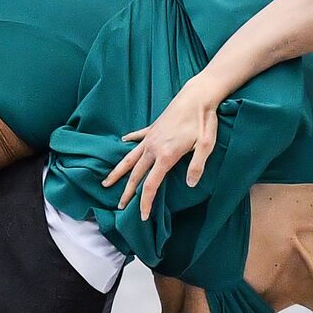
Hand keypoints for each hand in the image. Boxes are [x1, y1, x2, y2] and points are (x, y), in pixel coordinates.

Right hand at [100, 78, 220, 220]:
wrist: (197, 96)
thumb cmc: (204, 121)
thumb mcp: (206, 145)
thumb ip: (197, 166)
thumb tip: (190, 185)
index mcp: (166, 155)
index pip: (150, 185)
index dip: (144, 202)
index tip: (141, 216)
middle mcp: (153, 148)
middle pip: (135, 175)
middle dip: (127, 192)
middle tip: (119, 206)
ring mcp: (150, 138)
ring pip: (129, 158)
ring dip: (118, 171)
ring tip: (106, 182)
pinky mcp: (153, 127)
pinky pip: (137, 137)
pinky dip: (130, 140)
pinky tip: (123, 141)